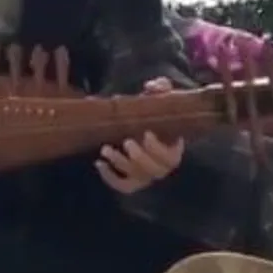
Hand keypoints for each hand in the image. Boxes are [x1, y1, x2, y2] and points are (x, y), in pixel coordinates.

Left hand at [95, 77, 183, 193]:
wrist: (149, 124)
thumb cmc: (158, 111)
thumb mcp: (162, 96)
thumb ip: (161, 87)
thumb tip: (151, 86)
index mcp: (173, 150)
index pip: (170, 157)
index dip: (158, 149)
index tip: (146, 133)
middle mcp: (161, 166)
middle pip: (153, 170)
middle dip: (139, 158)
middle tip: (126, 142)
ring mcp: (146, 175)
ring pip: (136, 177)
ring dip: (120, 164)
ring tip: (106, 149)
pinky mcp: (132, 179)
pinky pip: (123, 185)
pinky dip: (110, 178)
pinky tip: (99, 163)